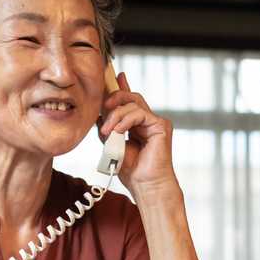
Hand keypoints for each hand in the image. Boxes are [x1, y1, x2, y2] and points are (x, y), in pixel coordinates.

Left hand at [98, 72, 178, 198]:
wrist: (144, 184)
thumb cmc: (130, 169)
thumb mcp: (111, 144)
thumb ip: (107, 127)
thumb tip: (98, 113)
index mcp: (136, 124)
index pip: (129, 101)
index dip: (121, 86)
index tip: (115, 75)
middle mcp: (147, 120)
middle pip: (130, 97)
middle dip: (114, 97)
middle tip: (103, 106)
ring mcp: (155, 122)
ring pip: (133, 104)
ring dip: (116, 115)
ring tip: (107, 130)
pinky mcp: (161, 125)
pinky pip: (140, 113)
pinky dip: (126, 120)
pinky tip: (118, 130)